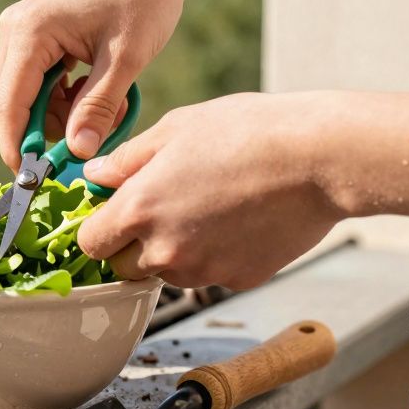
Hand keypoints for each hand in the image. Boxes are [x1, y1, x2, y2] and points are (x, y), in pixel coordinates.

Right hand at [0, 0, 189, 170]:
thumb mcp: (126, 60)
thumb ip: (97, 107)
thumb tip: (77, 153)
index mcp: (28, 31)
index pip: (10, 103)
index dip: (18, 146)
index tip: (35, 180)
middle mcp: (16, 28)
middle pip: (14, 102)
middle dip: (47, 132)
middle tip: (88, 147)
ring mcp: (25, 29)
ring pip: (29, 95)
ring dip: (62, 115)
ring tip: (109, 112)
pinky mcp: (39, 33)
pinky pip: (41, 81)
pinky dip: (67, 97)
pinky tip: (101, 92)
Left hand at [78, 92, 344, 289]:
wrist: (318, 158)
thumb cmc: (248, 132)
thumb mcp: (175, 129)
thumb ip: (127, 159)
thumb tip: (95, 175)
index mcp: (139, 209)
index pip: (90, 244)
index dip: (99, 228)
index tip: (113, 213)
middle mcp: (165, 250)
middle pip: (124, 268)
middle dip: (132, 245)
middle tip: (161, 209)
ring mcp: (203, 270)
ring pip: (168, 273)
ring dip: (174, 252)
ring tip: (207, 208)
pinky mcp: (238, 280)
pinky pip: (210, 275)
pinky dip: (215, 256)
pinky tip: (237, 220)